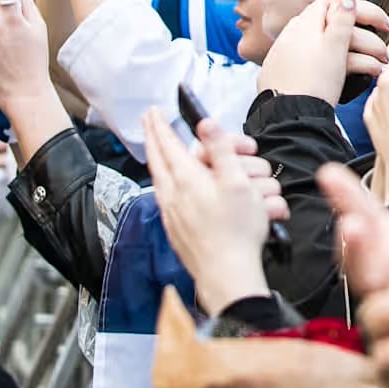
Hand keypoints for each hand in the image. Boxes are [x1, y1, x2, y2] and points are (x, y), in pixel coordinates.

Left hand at [143, 111, 283, 315]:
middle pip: (158, 159)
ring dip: (176, 163)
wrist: (228, 276)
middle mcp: (173, 195)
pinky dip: (177, 187)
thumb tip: (204, 124)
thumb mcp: (236, 182)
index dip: (160, 125)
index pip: (167, 144)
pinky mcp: (178, 231)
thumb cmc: (236, 231)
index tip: (153, 111)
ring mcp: (173, 215)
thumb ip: (220, 150)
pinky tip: (182, 186)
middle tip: (152, 121)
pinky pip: (173, 200)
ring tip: (180, 155)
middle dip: (156, 137)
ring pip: (166, 179)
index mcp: (187, 180)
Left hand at [256, 0, 388, 103]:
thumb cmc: (311, 83)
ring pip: (330, 44)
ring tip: (378, 63)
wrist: (289, 119)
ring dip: (357, 50)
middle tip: (386, 30)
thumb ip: (341, 21)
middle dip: (364, 26)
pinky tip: (351, 74)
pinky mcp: (288, 73)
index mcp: (308, 22)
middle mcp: (296, 34)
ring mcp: (291, 54)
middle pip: (336, 21)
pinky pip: (318, 61)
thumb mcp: (334, 48)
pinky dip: (339, 64)